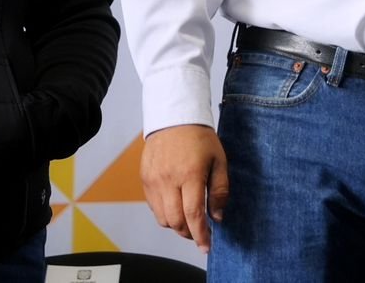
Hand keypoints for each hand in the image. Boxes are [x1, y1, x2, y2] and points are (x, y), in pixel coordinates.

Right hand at [141, 124, 227, 252]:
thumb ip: (219, 189)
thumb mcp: (219, 160)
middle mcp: (168, 181)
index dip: (200, 234)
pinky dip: (165, 214)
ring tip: (189, 221)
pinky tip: (177, 208)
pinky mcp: (145, 181)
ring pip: (163, 218)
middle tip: (200, 233)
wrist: (174, 119)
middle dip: (189, 233)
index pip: (193, 214)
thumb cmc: (200, 138)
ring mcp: (154, 182)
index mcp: (190, 175)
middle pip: (176, 221)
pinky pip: (154, 208)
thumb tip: (217, 216)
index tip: (206, 245)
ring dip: (176, 225)